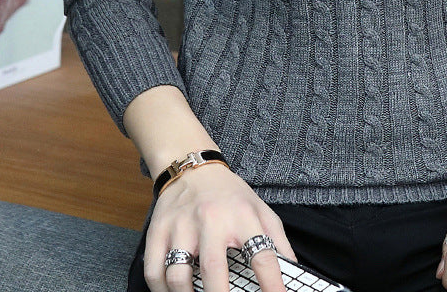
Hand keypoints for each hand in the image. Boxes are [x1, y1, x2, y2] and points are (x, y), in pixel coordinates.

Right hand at [143, 162, 298, 291]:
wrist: (192, 167)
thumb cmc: (229, 194)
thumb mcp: (260, 209)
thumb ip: (277, 240)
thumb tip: (292, 270)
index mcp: (242, 215)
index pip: (262, 255)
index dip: (272, 284)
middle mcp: (211, 219)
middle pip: (213, 268)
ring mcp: (181, 225)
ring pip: (177, 275)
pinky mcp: (158, 231)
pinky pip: (154, 271)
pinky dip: (161, 291)